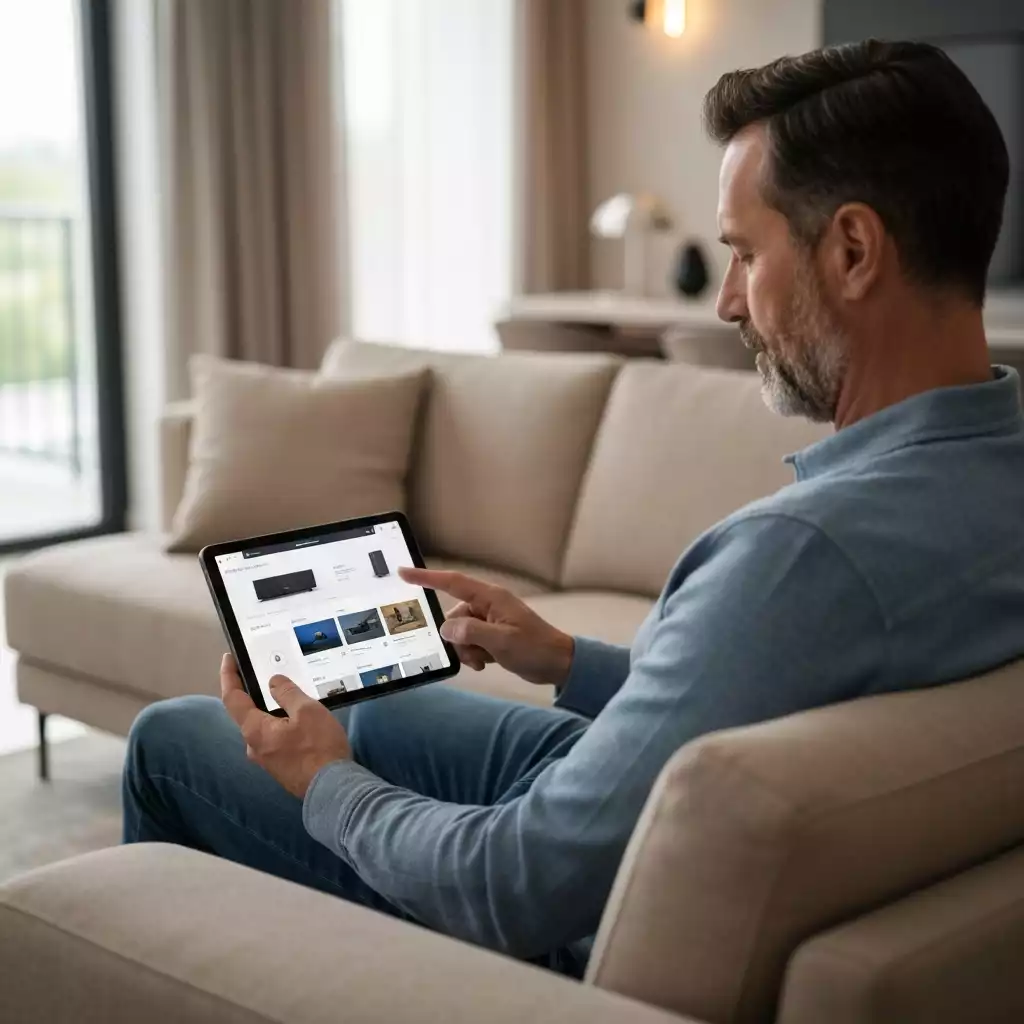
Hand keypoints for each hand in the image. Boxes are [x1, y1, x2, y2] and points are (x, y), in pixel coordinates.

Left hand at [220, 654, 350, 798]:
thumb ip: (287, 693)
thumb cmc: (318, 747)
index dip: (229, 676)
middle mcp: (254, 746)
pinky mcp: (280, 768)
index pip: (232, 698)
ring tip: (289, 697)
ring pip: (263, 728)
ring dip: (271, 712)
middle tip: (266, 675)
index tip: (229, 659)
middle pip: (247, 714)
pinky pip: (275, 740)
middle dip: (254, 695)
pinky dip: (280, 725)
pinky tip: (298, 722)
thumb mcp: (307, 711)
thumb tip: (274, 682)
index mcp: (255, 730)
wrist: (332, 789)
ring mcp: (266, 760)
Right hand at [397, 567, 574, 686]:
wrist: (558, 663)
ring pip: (460, 632)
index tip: (403, 573)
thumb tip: (447, 629)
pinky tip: (485, 663)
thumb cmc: (535, 648)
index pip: (453, 583)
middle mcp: (488, 605)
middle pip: (454, 615)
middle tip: (472, 655)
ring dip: (466, 649)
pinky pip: (469, 641)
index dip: (426, 577)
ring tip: (483, 661)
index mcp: (491, 598)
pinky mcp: (492, 634)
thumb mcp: (501, 642)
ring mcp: (490, 620)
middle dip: (456, 637)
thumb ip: (471, 633)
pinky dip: (473, 653)